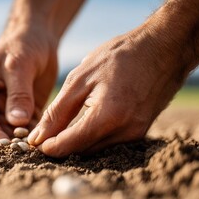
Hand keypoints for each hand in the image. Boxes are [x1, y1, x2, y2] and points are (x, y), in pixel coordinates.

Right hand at [0, 24, 57, 143]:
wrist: (38, 37)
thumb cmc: (21, 45)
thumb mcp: (18, 66)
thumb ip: (18, 94)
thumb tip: (17, 122)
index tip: (4, 145)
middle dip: (9, 141)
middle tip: (24, 152)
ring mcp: (6, 110)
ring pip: (12, 132)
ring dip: (23, 141)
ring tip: (37, 151)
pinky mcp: (25, 112)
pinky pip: (29, 128)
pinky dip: (36, 136)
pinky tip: (46, 143)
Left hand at [28, 29, 185, 156]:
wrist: (165, 47)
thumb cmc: (119, 57)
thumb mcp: (80, 79)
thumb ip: (58, 112)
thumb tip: (39, 137)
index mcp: (108, 116)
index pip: (71, 144)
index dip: (49, 146)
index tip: (34, 143)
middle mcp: (125, 131)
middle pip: (83, 151)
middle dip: (60, 147)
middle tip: (41, 138)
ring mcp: (136, 134)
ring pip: (96, 149)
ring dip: (76, 144)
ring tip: (57, 132)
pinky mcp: (141, 132)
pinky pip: (110, 143)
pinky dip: (93, 138)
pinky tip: (80, 127)